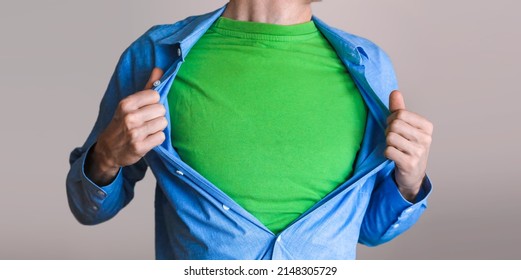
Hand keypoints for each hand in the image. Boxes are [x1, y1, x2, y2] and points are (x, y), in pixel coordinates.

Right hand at [85, 68, 165, 184]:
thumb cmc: (121, 124)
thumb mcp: (129, 104)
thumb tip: (159, 69)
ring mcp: (134, 133)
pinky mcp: (140, 147)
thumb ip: (147, 86)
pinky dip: (156, 139)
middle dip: (156, 115)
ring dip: (157, 127)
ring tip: (146, 130)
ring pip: (163, 123)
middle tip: (146, 121)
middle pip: (161, 109)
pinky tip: (147, 139)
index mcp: (126, 103)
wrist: (108, 150)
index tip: (146, 108)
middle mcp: (129, 117)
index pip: (155, 95)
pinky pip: (161, 137)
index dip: (154, 102)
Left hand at [384, 90, 432, 201]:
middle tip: (393, 139)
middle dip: (388, 131)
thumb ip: (399, 109)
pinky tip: (394, 156)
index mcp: (426, 126)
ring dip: (387, 143)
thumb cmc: (408, 147)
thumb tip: (395, 92)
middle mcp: (426, 138)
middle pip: (394, 125)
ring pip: (390, 137)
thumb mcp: (406, 127)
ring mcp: (419, 152)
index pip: (400, 113)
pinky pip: (388, 151)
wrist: (413, 174)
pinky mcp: (410, 163)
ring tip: (394, 147)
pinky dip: (386, 153)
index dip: (391, 119)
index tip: (394, 127)